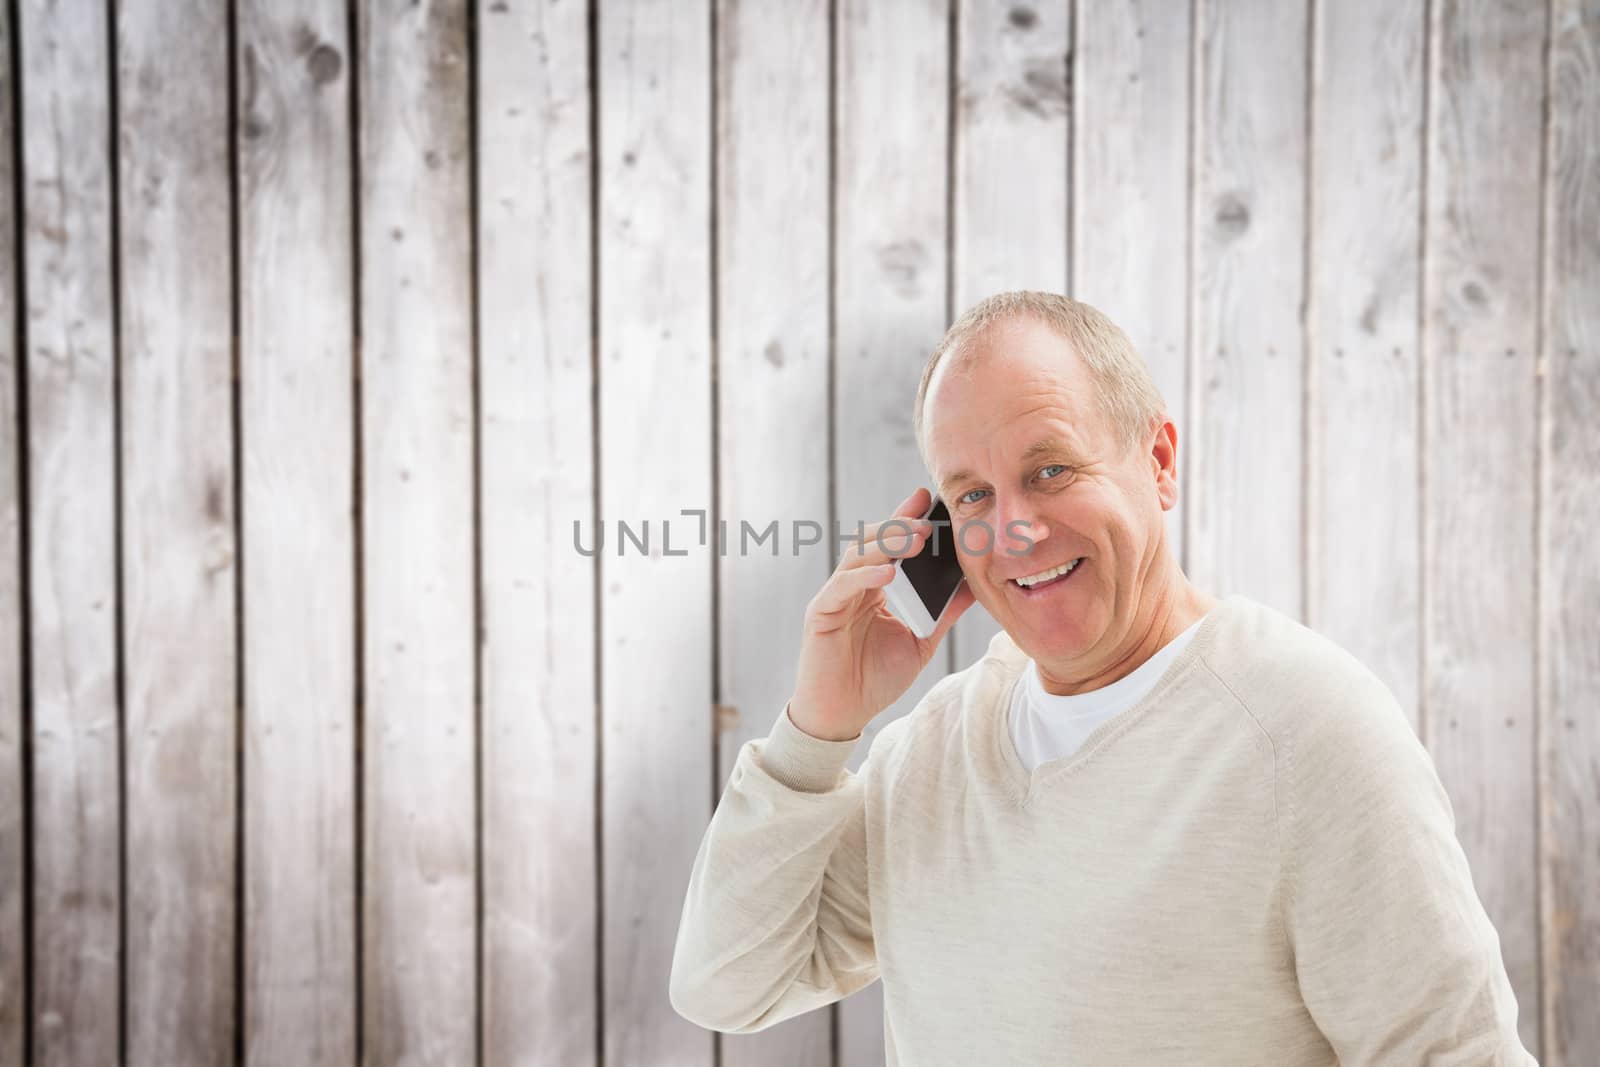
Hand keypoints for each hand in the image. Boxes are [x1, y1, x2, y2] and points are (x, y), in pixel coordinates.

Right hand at [786, 486, 976, 740]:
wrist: (843, 714)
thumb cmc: (875, 678)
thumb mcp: (921, 641)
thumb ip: (943, 612)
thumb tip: (975, 584)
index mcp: (874, 587)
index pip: (890, 544)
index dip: (906, 519)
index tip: (929, 499)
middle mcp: (852, 585)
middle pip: (873, 541)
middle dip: (900, 525)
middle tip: (928, 518)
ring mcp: (835, 596)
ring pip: (857, 556)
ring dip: (887, 544)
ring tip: (916, 538)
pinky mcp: (821, 613)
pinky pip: (842, 587)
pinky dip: (865, 575)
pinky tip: (889, 572)